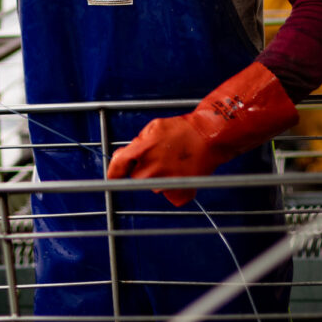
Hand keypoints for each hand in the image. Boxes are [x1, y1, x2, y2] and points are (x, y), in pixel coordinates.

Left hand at [106, 114, 220, 206]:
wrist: (209, 137)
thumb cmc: (184, 130)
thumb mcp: (154, 127)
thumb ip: (137, 143)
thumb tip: (125, 154)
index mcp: (142, 151)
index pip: (118, 166)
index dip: (113, 172)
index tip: (112, 177)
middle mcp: (151, 170)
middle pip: (137, 177)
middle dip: (145, 168)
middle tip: (161, 157)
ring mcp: (165, 183)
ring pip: (154, 185)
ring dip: (160, 177)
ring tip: (175, 162)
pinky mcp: (179, 193)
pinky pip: (169, 194)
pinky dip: (175, 188)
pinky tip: (182, 174)